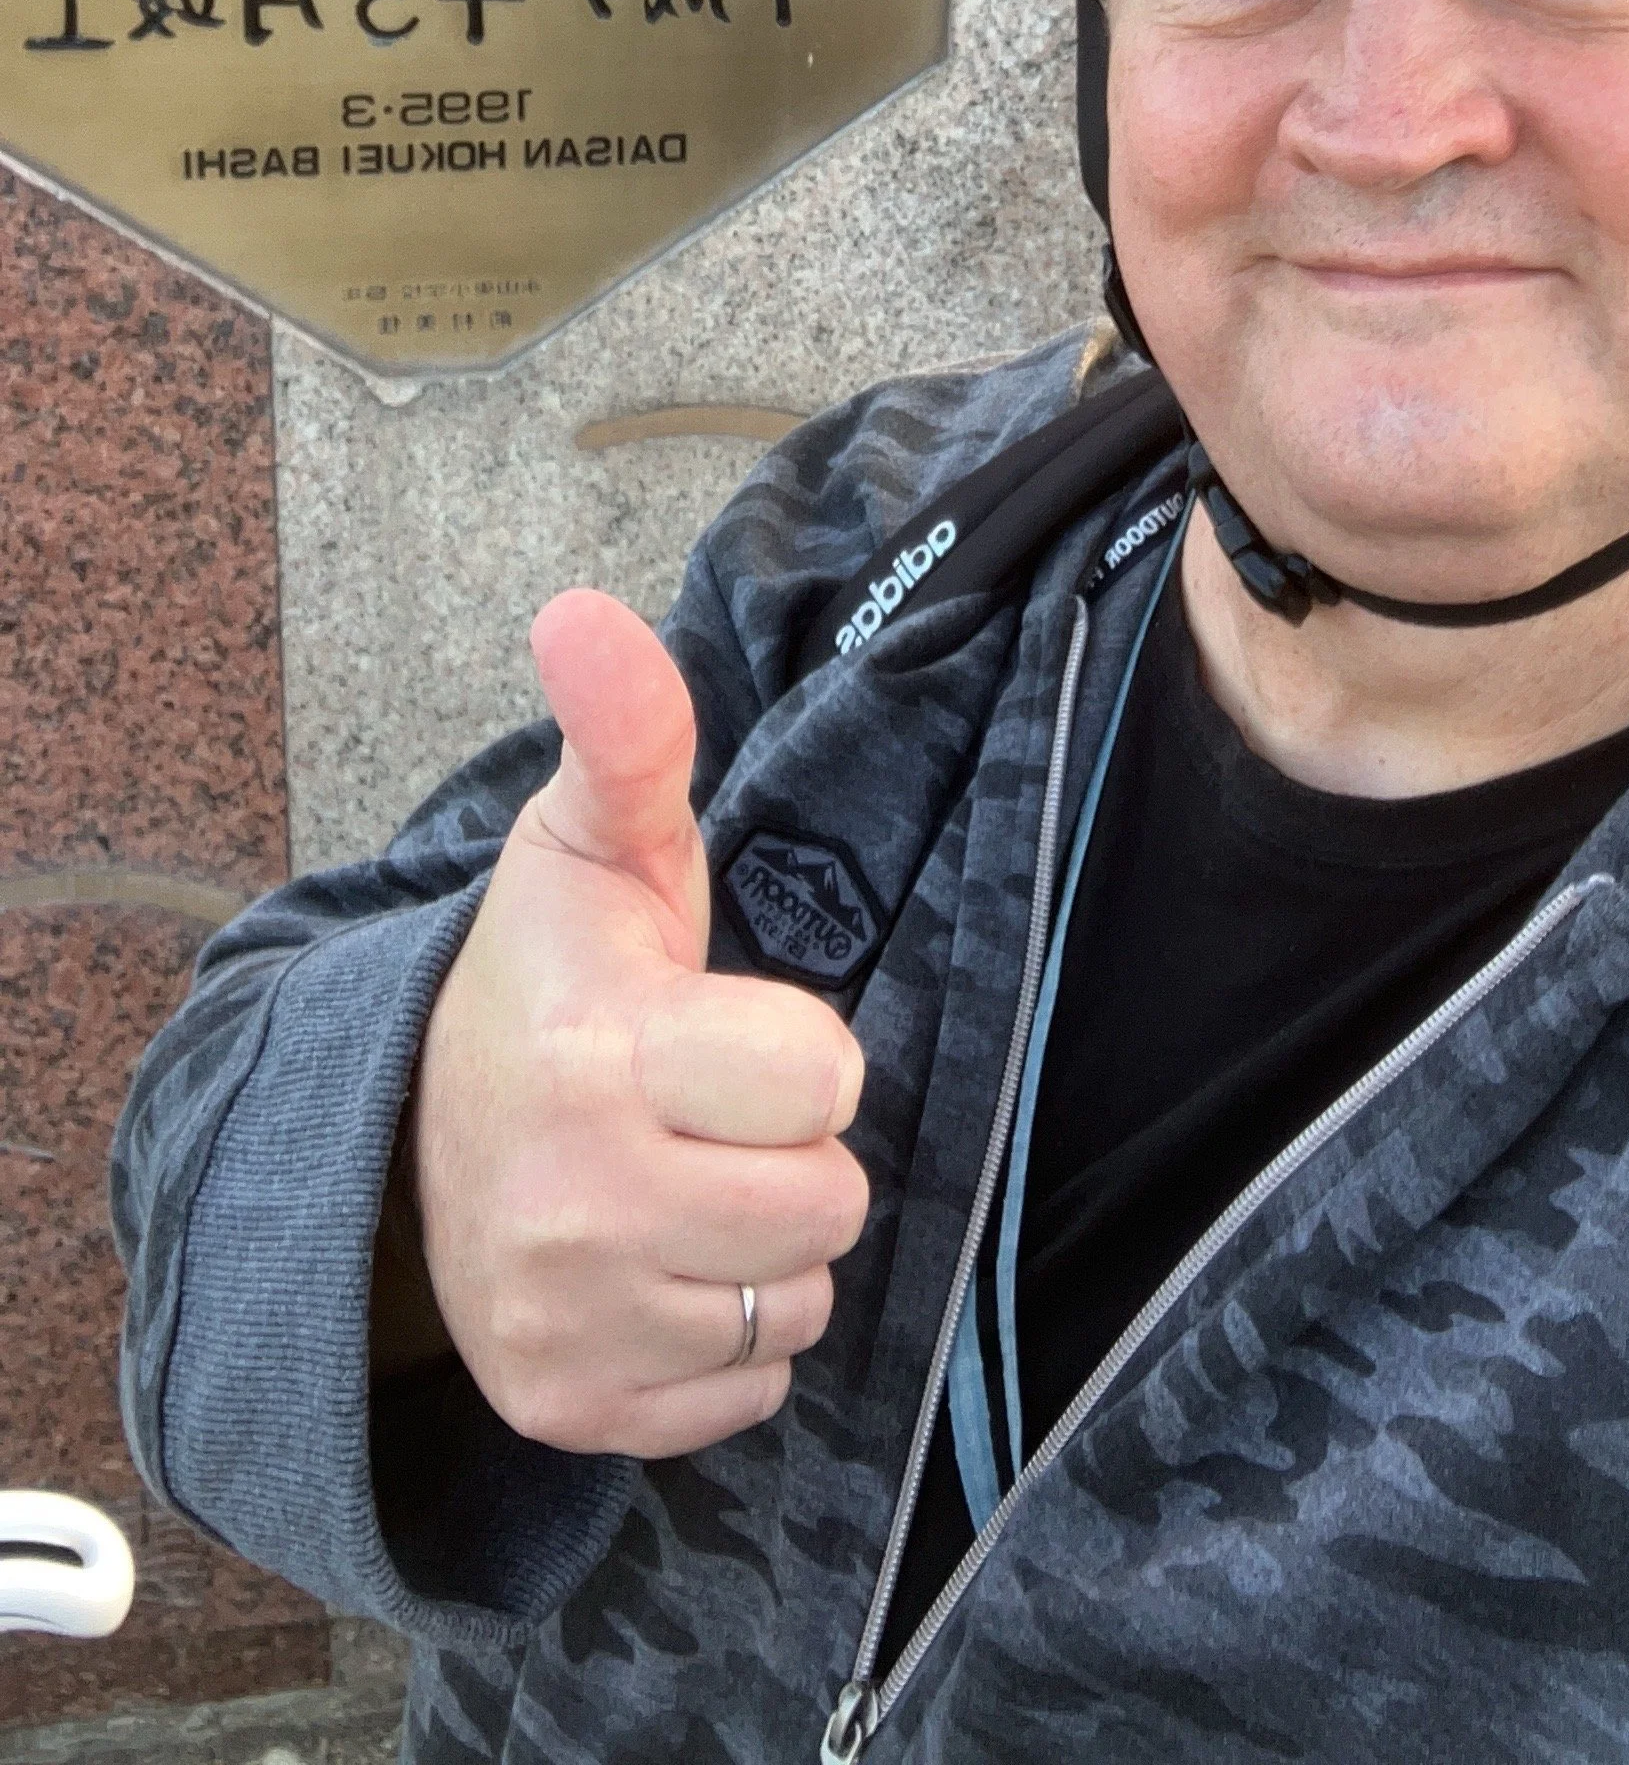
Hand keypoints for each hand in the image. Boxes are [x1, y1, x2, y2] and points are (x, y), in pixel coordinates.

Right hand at [408, 588, 868, 1457]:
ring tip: (683, 1180)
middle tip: (709, 1109)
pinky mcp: (571, 1410)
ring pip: (799, 1301)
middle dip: (792, 1149)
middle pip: (831, 1203)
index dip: (796, 1048)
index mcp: (596, 1058)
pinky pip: (752, 1393)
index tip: (722, 1027)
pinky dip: (726, 1338)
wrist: (405, 1138)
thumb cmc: (548, 974)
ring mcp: (566, 1323)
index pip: (824, 1080)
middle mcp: (571, 1206)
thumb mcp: (593, 843)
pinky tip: (660, 1264)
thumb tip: (583, 610)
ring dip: (766, 1245)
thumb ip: (629, 732)